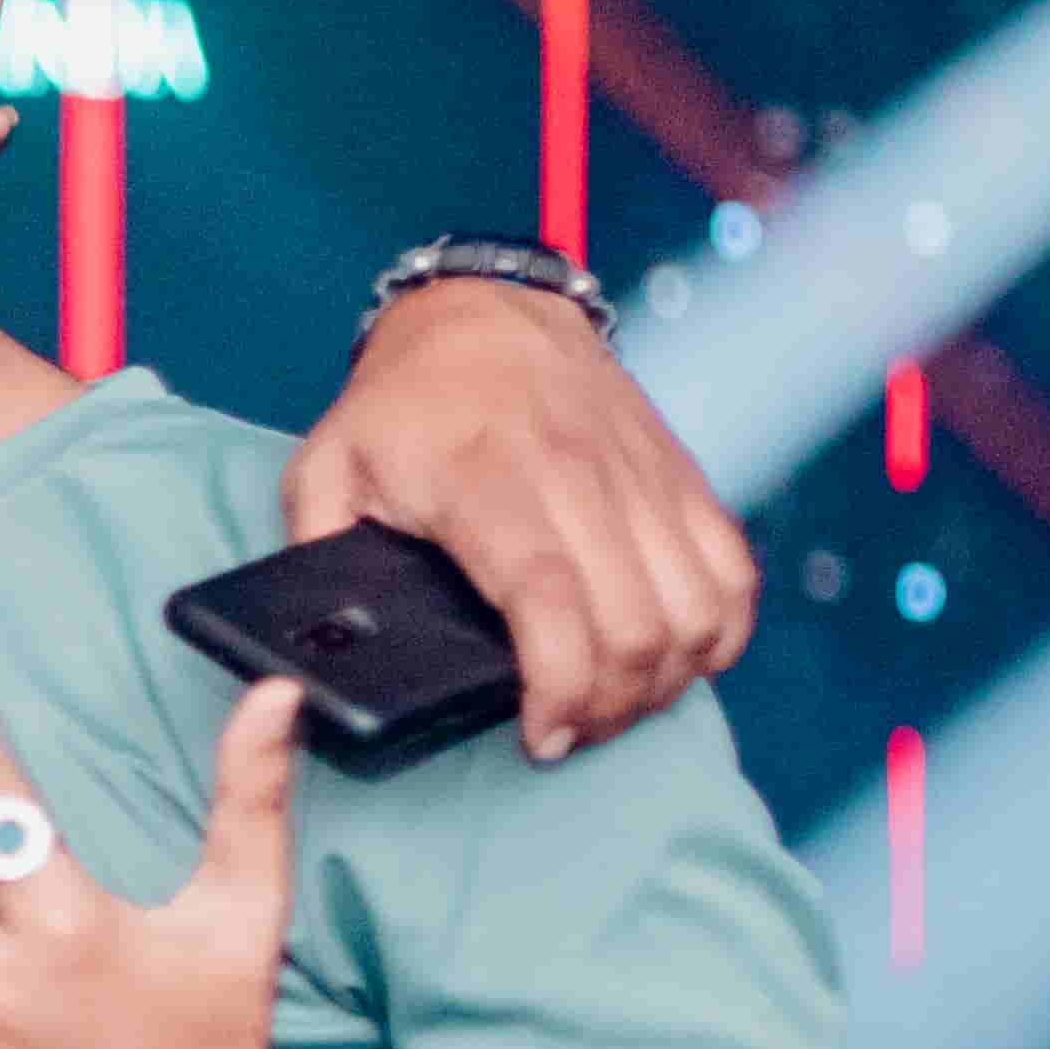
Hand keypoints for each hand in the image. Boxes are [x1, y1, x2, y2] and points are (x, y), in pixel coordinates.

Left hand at [287, 280, 753, 757]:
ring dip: (667, 679)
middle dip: (610, 705)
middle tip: (570, 733)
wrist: (486, 312)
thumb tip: (317, 642)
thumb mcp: (327, 469)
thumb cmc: (400, 405)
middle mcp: (578, 478)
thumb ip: (318, 554)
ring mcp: (642, 477)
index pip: (549, 599)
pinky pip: (732, 572)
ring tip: (615, 705)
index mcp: (485, 482)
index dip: (560, 684)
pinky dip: (719, 632)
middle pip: (635, 622)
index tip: (542, 737)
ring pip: (696, 607)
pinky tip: (677, 661)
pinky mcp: (683, 477)